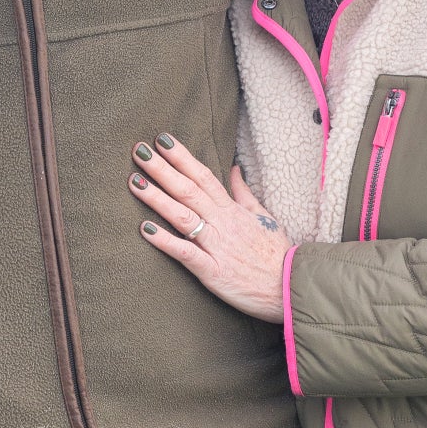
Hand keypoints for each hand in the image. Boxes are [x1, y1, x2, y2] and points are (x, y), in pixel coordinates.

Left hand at [129, 134, 290, 322]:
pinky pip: (186, 253)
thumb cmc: (278, 254)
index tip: (162, 140)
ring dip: (157, 198)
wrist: (292, 288)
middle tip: (139, 150)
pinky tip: (144, 229)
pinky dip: (165, 241)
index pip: (203, 176)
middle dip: (162, 169)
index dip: (181, 157)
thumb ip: (244, 193)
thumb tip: (234, 169)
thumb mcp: (264, 217)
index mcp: (233, 210)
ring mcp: (217, 247)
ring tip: (134, 181)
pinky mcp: (213, 272)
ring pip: (183, 216)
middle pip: (188, 190)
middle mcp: (222, 223)